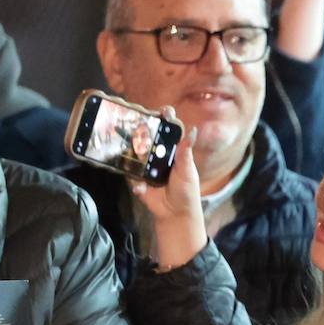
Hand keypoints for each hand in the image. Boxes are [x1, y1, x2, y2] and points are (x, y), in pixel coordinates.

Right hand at [130, 117, 207, 269]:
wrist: (175, 213)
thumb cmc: (186, 192)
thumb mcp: (188, 171)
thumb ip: (186, 152)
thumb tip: (194, 130)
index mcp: (173, 151)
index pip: (169, 131)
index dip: (166, 119)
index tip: (164, 111)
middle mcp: (158, 155)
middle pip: (148, 137)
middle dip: (142, 128)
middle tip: (138, 121)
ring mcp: (146, 166)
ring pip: (134, 153)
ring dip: (131, 151)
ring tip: (129, 147)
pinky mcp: (137, 179)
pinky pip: (130, 175)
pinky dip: (135, 182)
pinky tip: (142, 187)